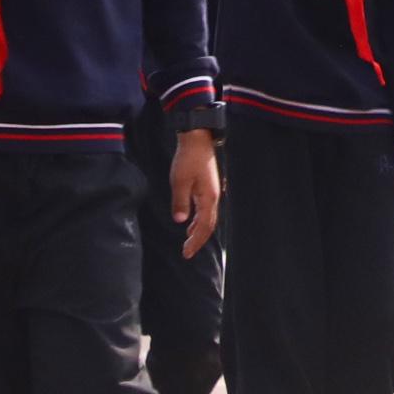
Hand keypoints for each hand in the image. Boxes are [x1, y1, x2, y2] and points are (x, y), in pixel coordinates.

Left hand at [170, 125, 222, 254]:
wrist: (197, 140)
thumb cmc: (188, 159)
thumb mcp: (179, 181)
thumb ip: (180, 202)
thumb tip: (180, 221)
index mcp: (208, 198)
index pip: (204, 226)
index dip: (195, 241)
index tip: (186, 253)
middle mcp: (214, 197)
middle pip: (209, 225)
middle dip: (198, 240)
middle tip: (187, 252)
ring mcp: (212, 192)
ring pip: (208, 218)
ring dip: (199, 231)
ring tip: (188, 241)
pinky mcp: (208, 187)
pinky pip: (205, 210)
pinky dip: (198, 220)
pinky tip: (190, 222)